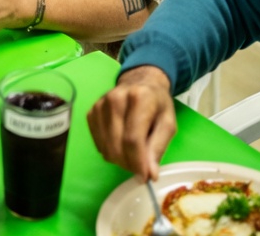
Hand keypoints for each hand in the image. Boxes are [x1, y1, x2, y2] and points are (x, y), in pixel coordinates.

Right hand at [88, 66, 175, 180]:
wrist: (139, 82)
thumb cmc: (157, 104)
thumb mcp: (168, 123)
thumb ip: (158, 148)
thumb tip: (150, 174)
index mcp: (140, 98)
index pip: (133, 139)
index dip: (137, 163)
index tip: (144, 178)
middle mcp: (115, 99)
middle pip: (117, 146)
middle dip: (129, 164)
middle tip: (141, 167)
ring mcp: (100, 105)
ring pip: (106, 148)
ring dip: (120, 160)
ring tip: (133, 154)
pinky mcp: (91, 112)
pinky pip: (98, 144)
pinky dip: (110, 151)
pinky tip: (121, 143)